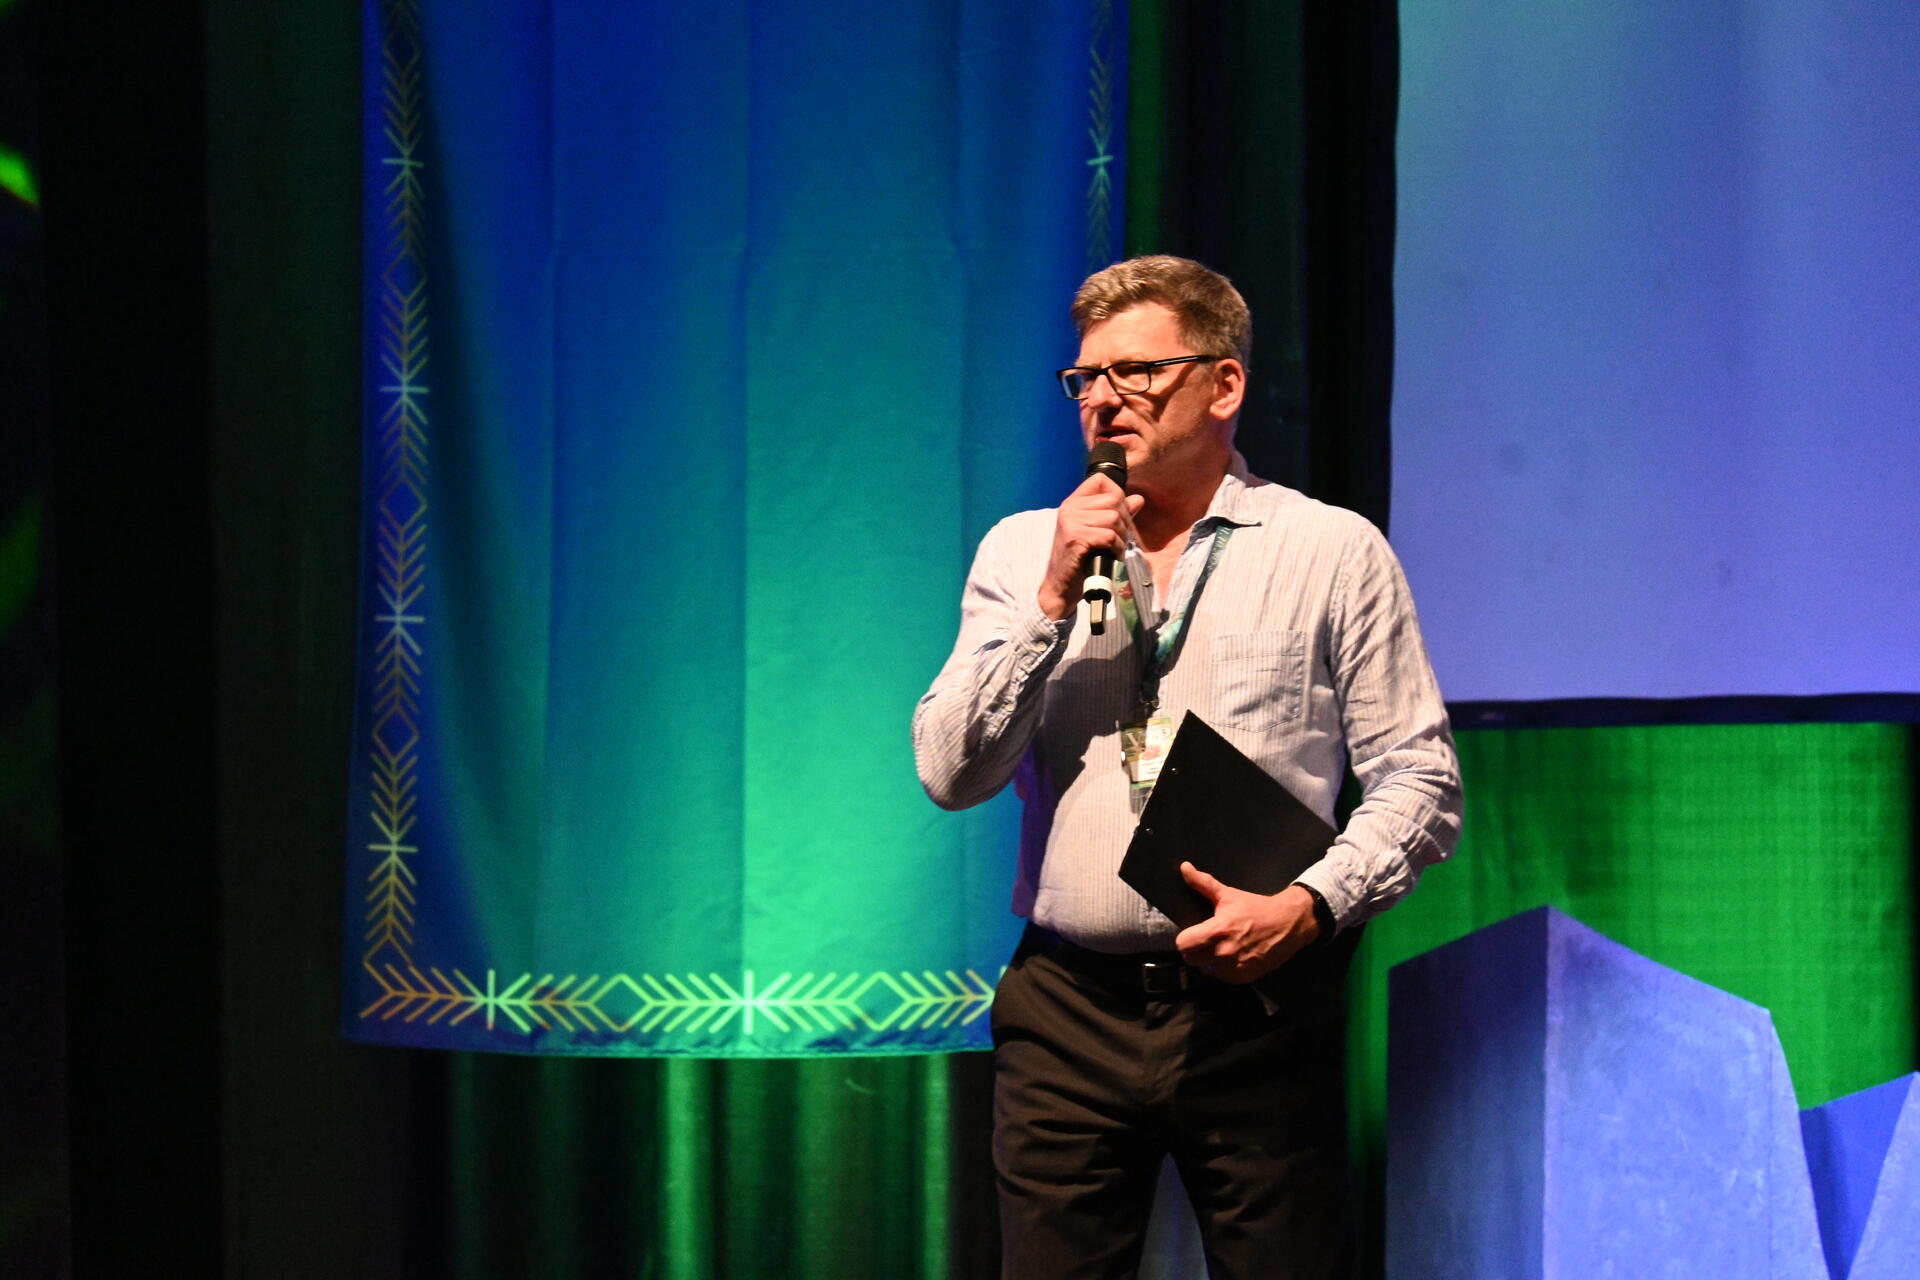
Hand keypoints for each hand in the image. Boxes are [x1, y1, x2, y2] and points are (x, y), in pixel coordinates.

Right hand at [1037, 473, 1146, 619]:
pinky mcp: (1075, 537)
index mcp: (1073, 503)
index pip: (1100, 480)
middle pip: (1113, 500)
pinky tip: (1112, 555)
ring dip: (1121, 537)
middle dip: (1124, 521)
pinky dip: (1116, 547)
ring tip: (1114, 548)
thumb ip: (1117, 514)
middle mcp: (1070, 508)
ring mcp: (1071, 521)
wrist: (1061, 586)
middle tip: (1119, 539)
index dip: (1116, 494)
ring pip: (1113, 518)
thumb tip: (1138, 499)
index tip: (1118, 515)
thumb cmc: (1080, 560)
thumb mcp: (1097, 532)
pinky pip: (1109, 535)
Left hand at [1174, 863, 1320, 983]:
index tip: (1193, 933)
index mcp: (1217, 930)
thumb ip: (1203, 883)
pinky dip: (1225, 969)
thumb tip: (1184, 867)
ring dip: (1210, 961)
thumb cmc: (1257, 908)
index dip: (1186, 938)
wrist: (1288, 924)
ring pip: (1206, 970)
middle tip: (1207, 940)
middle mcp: (1224, 952)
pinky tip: (1234, 956)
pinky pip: (1223, 977)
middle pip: (1191, 959)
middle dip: (1196, 950)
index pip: (1182, 944)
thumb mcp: (1229, 894)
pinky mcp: (1244, 977)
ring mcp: (1234, 967)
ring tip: (1222, 947)